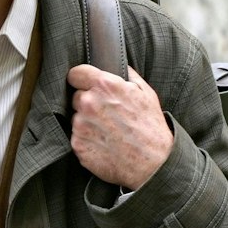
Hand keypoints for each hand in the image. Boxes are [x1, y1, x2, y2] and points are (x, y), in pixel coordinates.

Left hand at [67, 65, 172, 190]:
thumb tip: (115, 64)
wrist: (152, 163)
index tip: (85, 84)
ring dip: (87, 122)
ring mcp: (81, 125)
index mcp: (105, 86)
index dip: (81, 79)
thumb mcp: (146, 93)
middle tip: (107, 114)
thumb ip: (127, 75)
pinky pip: (76, 137)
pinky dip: (87, 140)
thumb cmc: (151, 127)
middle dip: (88, 102)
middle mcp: (89, 103)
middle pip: (76, 96)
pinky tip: (104, 143)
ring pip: (76, 118)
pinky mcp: (77, 145)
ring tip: (109, 131)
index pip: (75, 73)